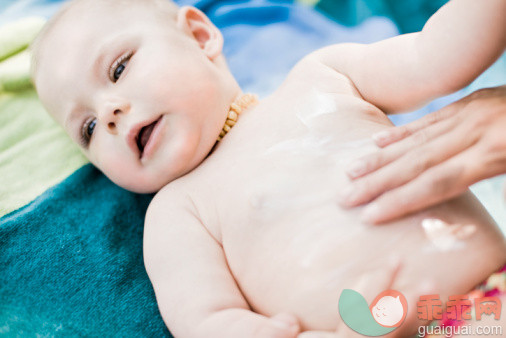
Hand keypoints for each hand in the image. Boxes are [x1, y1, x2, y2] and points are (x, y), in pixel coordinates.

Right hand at [339, 86, 505, 223]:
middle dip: (377, 183)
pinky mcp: (468, 102)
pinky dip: (400, 133)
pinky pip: (428, 120)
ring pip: (416, 141)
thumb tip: (460, 203)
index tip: (370, 216)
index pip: (436, 184)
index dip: (400, 201)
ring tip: (351, 174)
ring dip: (380, 160)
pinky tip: (377, 144)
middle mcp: (475, 132)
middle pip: (417, 163)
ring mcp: (469, 113)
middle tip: (345, 198)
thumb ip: (501, 183)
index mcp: (495, 153)